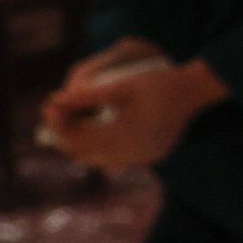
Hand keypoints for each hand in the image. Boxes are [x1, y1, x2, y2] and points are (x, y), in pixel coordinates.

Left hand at [44, 48, 225, 169]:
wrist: (193, 90)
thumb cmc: (158, 83)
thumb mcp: (120, 86)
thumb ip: (87, 95)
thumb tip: (56, 99)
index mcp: (123, 139)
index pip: (77, 140)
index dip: (58, 124)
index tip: (48, 105)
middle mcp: (131, 155)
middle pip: (84, 153)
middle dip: (66, 134)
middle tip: (57, 112)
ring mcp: (142, 159)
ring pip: (98, 159)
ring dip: (83, 141)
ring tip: (73, 119)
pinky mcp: (149, 156)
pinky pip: (115, 158)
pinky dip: (101, 145)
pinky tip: (97, 128)